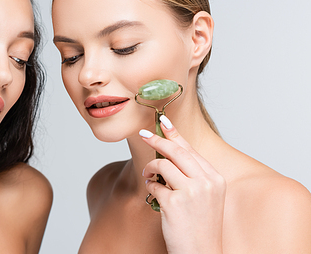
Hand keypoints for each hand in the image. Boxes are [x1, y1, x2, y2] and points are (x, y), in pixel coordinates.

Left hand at [140, 116, 225, 253]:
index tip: (163, 121)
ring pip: (163, 165)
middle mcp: (206, 182)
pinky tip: (152, 191)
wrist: (202, 253)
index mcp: (215, 178)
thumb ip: (191, 174)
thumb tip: (167, 152)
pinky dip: (150, 186)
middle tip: (144, 135)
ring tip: (148, 175)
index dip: (175, 133)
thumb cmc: (200, 225)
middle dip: (158, 140)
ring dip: (150, 167)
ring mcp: (192, 192)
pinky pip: (155, 185)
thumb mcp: (205, 196)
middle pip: (176, 151)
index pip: (191, 149)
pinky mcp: (175, 203)